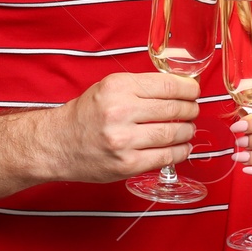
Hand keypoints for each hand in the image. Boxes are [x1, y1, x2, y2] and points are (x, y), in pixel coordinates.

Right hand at [38, 72, 200, 183]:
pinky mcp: (126, 164)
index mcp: (117, 87)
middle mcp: (120, 112)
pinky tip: (182, 148)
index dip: (189, 89)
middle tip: (193, 111)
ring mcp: (124, 140)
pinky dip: (180, 152)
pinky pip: (164, 157)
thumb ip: (140, 87)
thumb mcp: (107, 88)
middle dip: (190, 110)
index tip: (194, 92)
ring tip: (188, 130)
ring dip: (187, 131)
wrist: (57, 144)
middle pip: (173, 109)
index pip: (167, 86)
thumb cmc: (85, 115)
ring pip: (173, 133)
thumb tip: (178, 88)